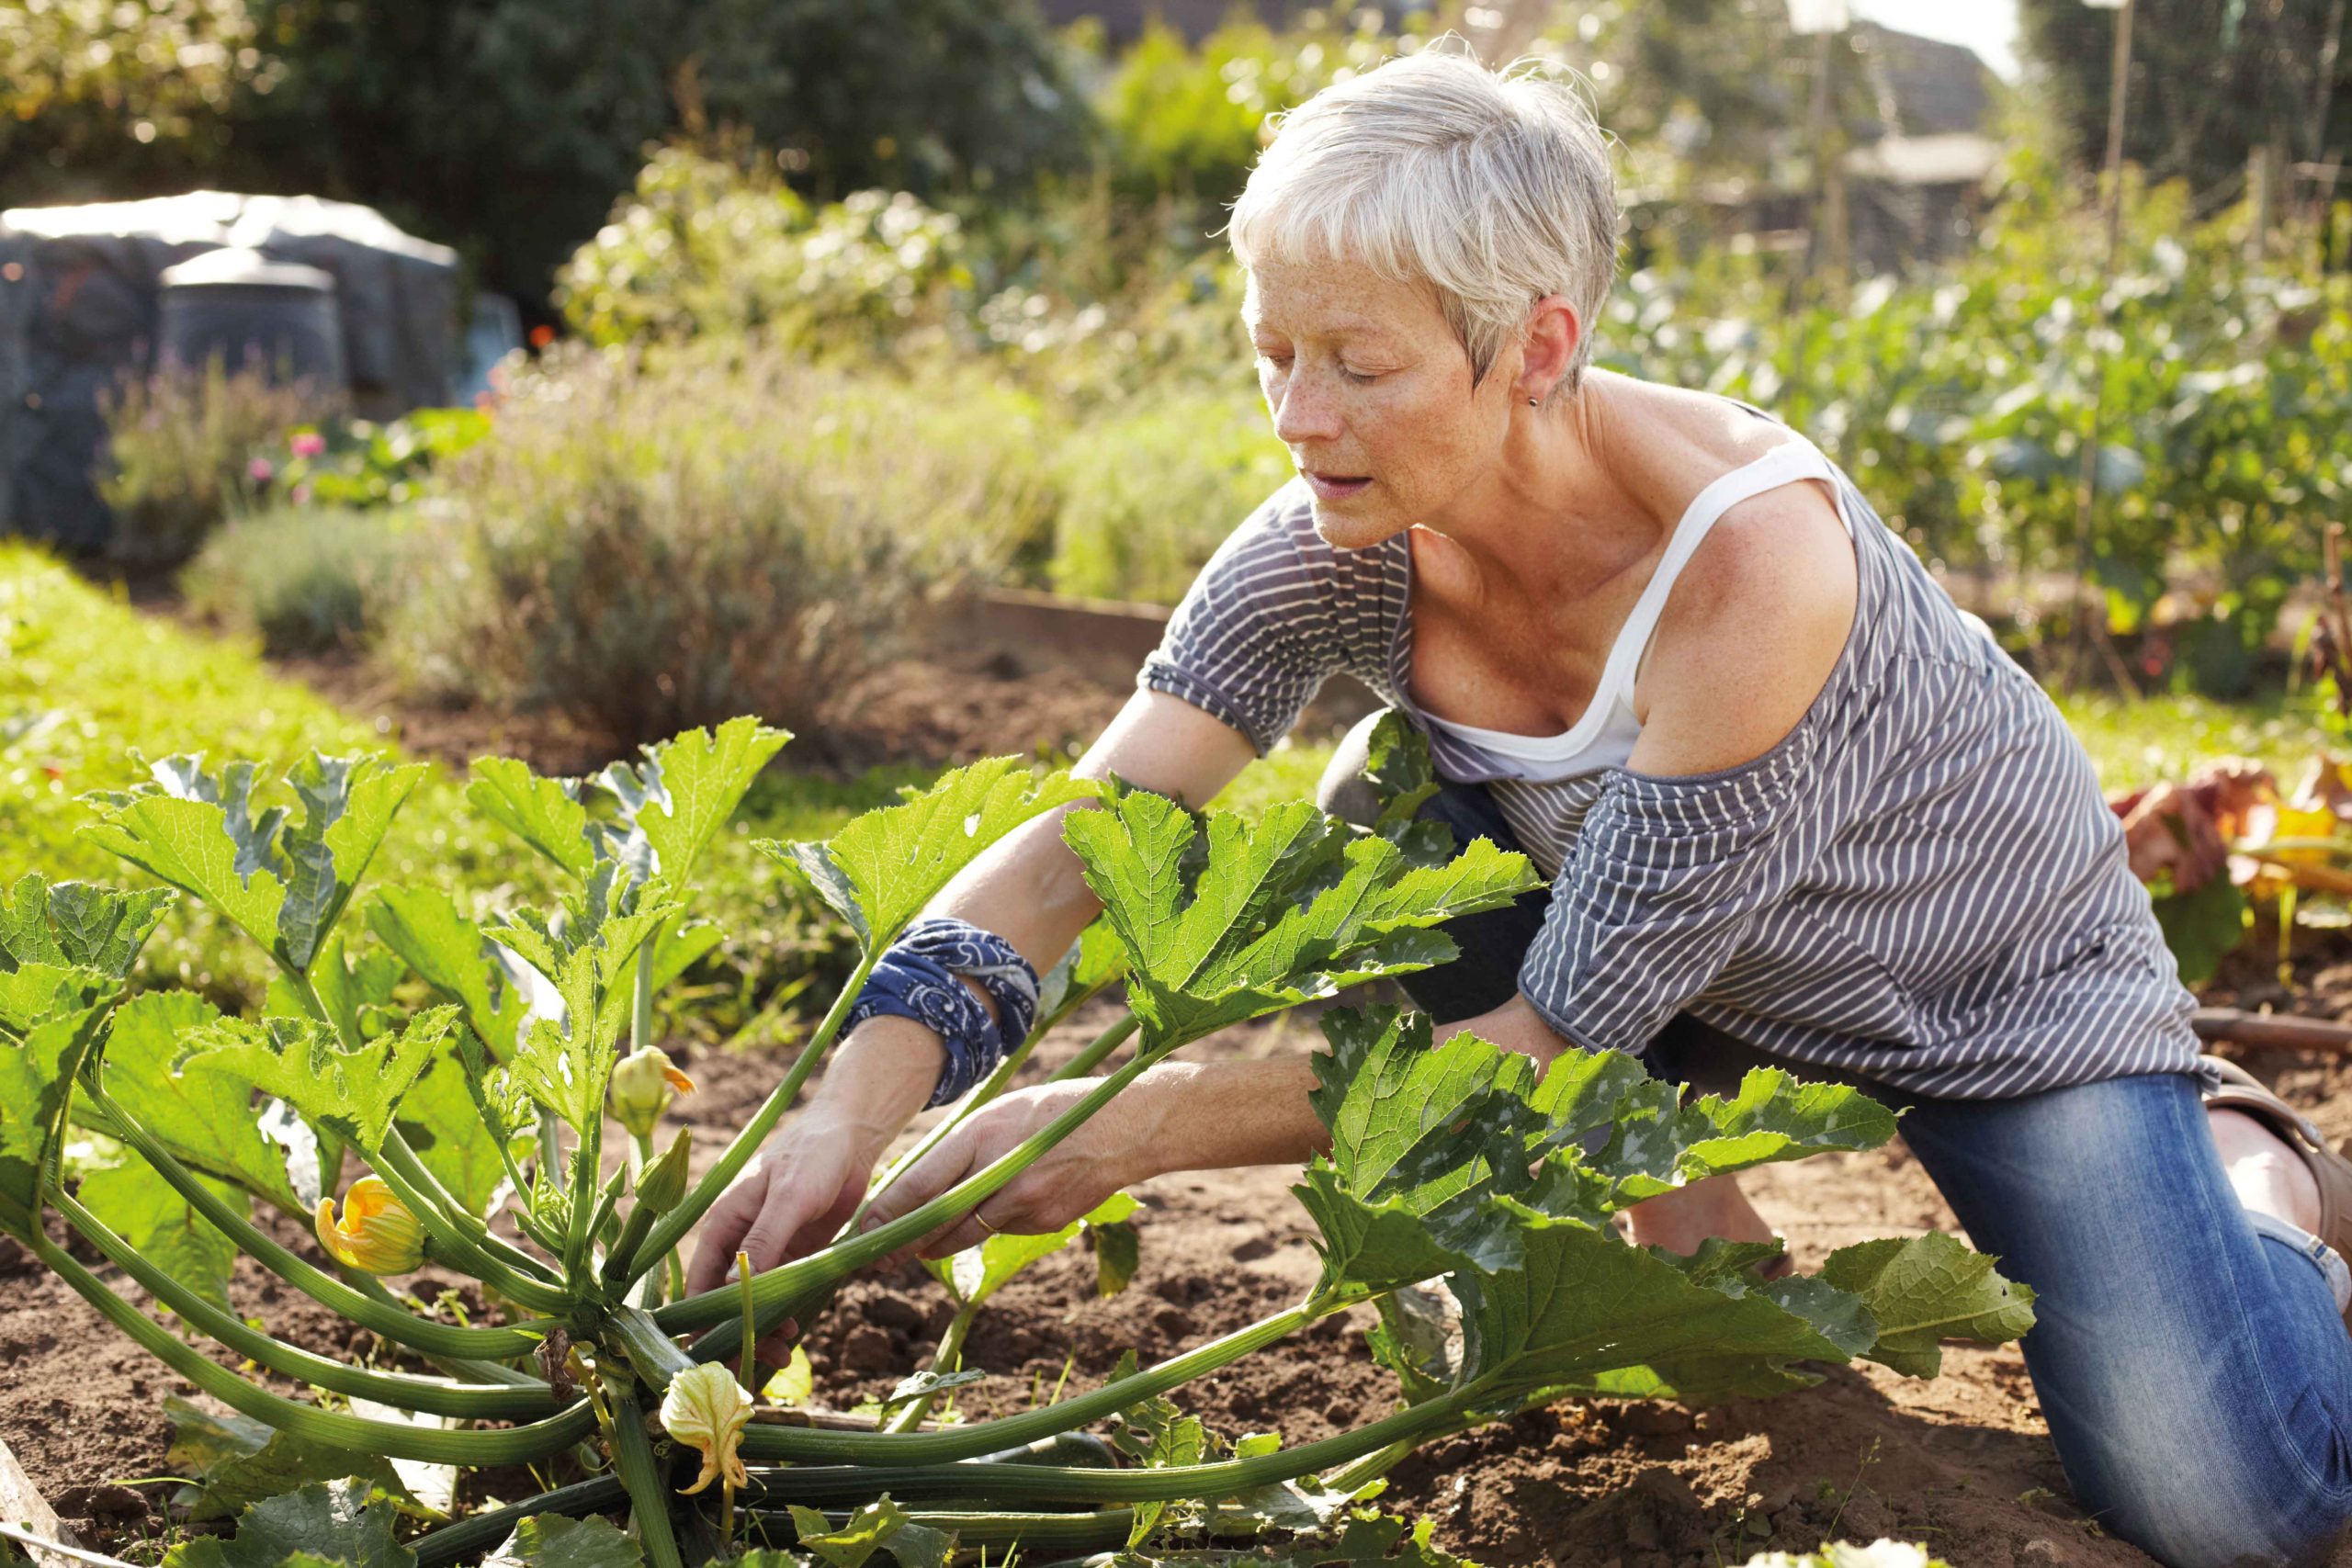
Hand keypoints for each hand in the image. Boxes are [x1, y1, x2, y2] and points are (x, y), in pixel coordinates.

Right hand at [685, 1112, 883, 1368]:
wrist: (852, 1136)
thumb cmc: (814, 1155)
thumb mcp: (789, 1196)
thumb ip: (764, 1239)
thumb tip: (735, 1289)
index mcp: (723, 1223)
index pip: (700, 1282)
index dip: (702, 1321)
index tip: (712, 1357)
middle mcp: (738, 1241)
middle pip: (723, 1300)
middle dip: (735, 1335)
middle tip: (757, 1365)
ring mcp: (766, 1249)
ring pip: (752, 1302)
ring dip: (761, 1330)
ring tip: (783, 1352)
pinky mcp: (793, 1253)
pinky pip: (779, 1293)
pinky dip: (782, 1315)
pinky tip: (795, 1331)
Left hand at [861, 1079, 1148, 1260]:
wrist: (1125, 1128)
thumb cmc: (1057, 1111)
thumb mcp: (1002, 1113)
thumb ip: (963, 1147)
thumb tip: (922, 1183)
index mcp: (983, 1133)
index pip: (921, 1183)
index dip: (888, 1213)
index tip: (864, 1231)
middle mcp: (999, 1171)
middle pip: (937, 1219)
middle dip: (905, 1240)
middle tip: (880, 1254)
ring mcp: (1024, 1202)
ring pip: (966, 1234)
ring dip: (939, 1243)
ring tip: (919, 1248)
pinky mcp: (1043, 1222)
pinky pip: (1002, 1231)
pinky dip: (990, 1227)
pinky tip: (996, 1213)